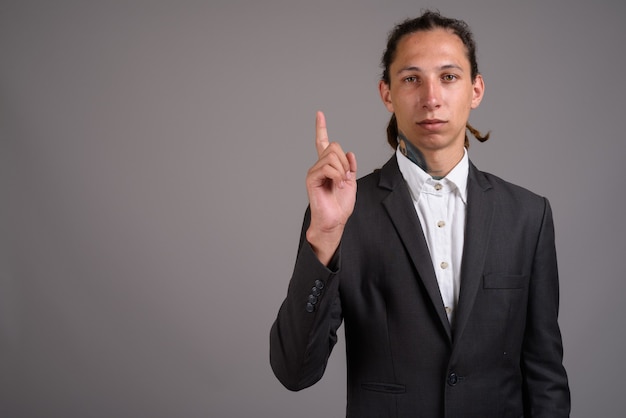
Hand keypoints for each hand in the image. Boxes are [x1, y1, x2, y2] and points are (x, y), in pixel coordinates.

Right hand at [305, 111, 356, 264]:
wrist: (335, 220)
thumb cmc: (341, 204)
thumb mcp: (351, 181)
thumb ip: (350, 166)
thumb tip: (349, 152)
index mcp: (328, 165)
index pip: (323, 142)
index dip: (321, 128)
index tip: (319, 114)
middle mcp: (319, 166)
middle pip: (334, 147)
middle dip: (345, 161)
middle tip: (346, 177)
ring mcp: (314, 171)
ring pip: (332, 156)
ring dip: (342, 170)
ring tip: (340, 183)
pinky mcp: (311, 178)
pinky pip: (327, 167)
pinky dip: (337, 175)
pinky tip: (336, 184)